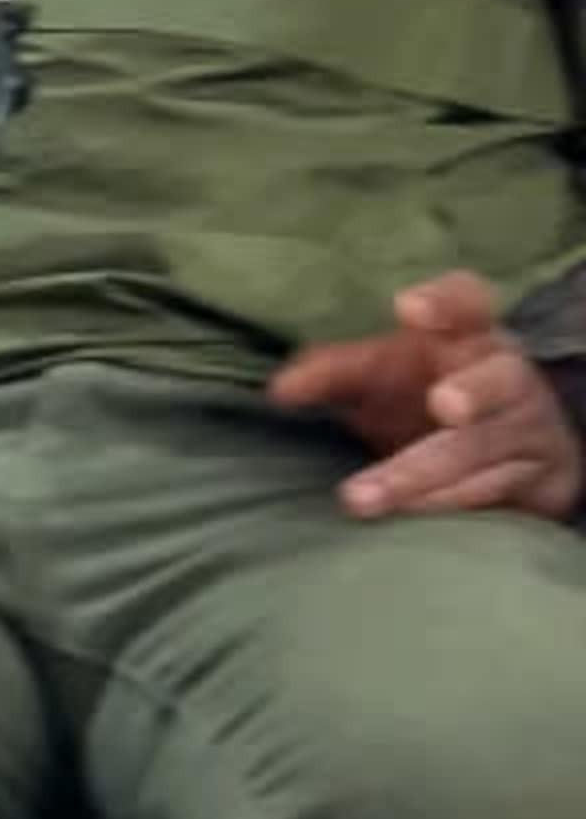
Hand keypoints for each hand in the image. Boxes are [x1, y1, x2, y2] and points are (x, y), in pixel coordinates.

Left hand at [269, 274, 584, 523]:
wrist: (509, 454)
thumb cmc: (427, 397)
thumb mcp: (381, 375)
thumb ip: (332, 374)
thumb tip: (278, 391)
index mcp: (468, 335)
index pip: (470, 301)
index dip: (446, 301)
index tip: (408, 309)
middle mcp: (506, 376)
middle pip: (500, 377)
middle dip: (476, 390)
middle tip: (445, 404)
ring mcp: (526, 429)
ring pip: (484, 448)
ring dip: (424, 474)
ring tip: (364, 496)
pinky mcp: (539, 480)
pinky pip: (491, 493)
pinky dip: (445, 505)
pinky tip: (405, 517)